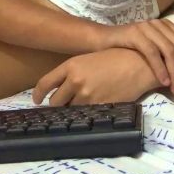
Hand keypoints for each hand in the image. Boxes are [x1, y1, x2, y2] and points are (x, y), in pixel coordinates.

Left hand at [33, 48, 157, 105]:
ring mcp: (87, 96)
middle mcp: (75, 81)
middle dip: (57, 105)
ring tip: (80, 107)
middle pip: (55, 102)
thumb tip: (63, 88)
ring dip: (73, 111)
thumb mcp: (88, 59)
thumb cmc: (115, 57)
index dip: (38, 94)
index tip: (37, 100)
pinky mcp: (99, 107)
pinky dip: (86, 116)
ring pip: (70, 111)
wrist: (137, 64)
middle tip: (62, 105)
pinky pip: (86, 116)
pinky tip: (92, 112)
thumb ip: (74, 73)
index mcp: (71, 66)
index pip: (45, 83)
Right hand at [106, 19, 173, 93]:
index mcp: (167, 26)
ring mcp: (146, 28)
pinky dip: (160, 69)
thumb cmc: (131, 47)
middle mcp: (159, 24)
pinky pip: (152, 53)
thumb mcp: (157, 46)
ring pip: (170, 51)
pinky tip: (163, 82)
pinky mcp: (134, 34)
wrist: (103, 40)